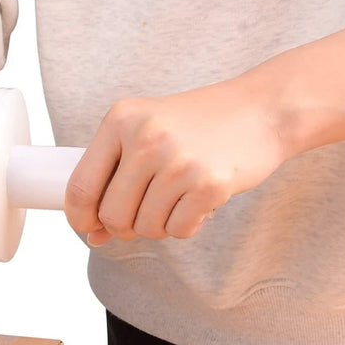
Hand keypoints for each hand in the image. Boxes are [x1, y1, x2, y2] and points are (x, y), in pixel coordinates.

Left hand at [64, 78, 287, 244]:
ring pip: (145, 228)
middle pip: (111, 216)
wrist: (264, 108)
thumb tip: (91, 236)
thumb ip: (113, 181)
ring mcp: (178, 161)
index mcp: (120, 120)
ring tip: (178, 197)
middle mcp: (145, 138)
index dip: (80, 218)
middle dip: (124, 227)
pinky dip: (185, 225)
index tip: (90, 226)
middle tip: (146, 212)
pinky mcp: (209, 184)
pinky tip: (198, 200)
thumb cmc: (197, 126)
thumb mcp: (146, 135)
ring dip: (159, 225)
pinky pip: (177, 231)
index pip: (79, 188)